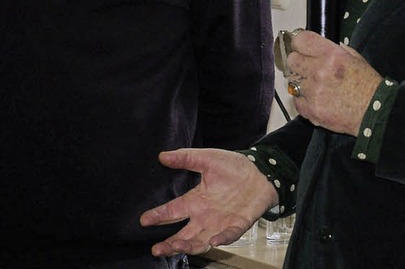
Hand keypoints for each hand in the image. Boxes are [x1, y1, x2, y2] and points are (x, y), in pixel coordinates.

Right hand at [139, 148, 277, 256]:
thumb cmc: (233, 167)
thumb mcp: (208, 159)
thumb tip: (163, 155)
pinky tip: (213, 241)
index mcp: (196, 200)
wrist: (260, 171)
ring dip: (189, 245)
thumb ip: (186, 158)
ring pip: (201, 240)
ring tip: (177, 247)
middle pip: (184, 234)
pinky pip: (228, 235)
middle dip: (170, 243)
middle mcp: (205, 216)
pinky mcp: (238, 224)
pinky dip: (221, 239)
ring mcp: (221, 222)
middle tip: (157, 249)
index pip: (173, 210)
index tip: (144, 220)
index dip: (159, 215)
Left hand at [287, 31, 381, 135]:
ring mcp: (314, 91)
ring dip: (301, 82)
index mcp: (331, 55)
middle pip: (292, 60)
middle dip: (299, 62)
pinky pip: (296, 100)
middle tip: (307, 67)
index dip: (299, 42)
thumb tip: (317, 46)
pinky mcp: (311, 110)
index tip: (300, 46)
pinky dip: (303, 100)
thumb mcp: (355, 58)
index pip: (301, 40)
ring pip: (292, 81)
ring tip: (314, 85)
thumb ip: (334, 49)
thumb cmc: (368, 86)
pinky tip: (316, 99)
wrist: (374, 113)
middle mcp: (320, 71)